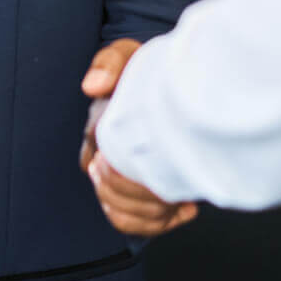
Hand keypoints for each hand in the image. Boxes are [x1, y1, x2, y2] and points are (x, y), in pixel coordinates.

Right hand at [79, 41, 197, 236]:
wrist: (167, 77)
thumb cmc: (144, 69)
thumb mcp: (127, 57)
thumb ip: (109, 64)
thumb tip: (93, 86)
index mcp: (98, 131)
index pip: (96, 168)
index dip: (119, 175)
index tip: (146, 164)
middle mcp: (106, 158)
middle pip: (110, 197)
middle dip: (141, 197)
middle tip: (171, 183)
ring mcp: (125, 176)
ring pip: (124, 215)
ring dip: (154, 212)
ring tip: (180, 195)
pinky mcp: (145, 190)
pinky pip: (140, 224)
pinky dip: (163, 222)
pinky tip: (186, 207)